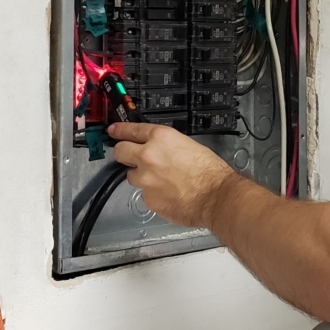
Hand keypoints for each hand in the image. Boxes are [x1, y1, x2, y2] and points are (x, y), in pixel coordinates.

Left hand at [110, 122, 234, 227]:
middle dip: (124, 153)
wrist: (215, 196)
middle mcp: (148, 156)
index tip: (114, 131)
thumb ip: (167, 145)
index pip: (131, 130)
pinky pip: (144, 193)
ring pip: (132, 176)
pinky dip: (153, 193)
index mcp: (160, 138)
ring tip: (162, 180)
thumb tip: (158, 149)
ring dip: (142, 176)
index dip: (120, 130)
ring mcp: (145, 179)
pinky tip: (169, 193)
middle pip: (121, 152)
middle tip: (131, 156)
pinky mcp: (147, 199)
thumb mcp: (189, 144)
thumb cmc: (209, 171)